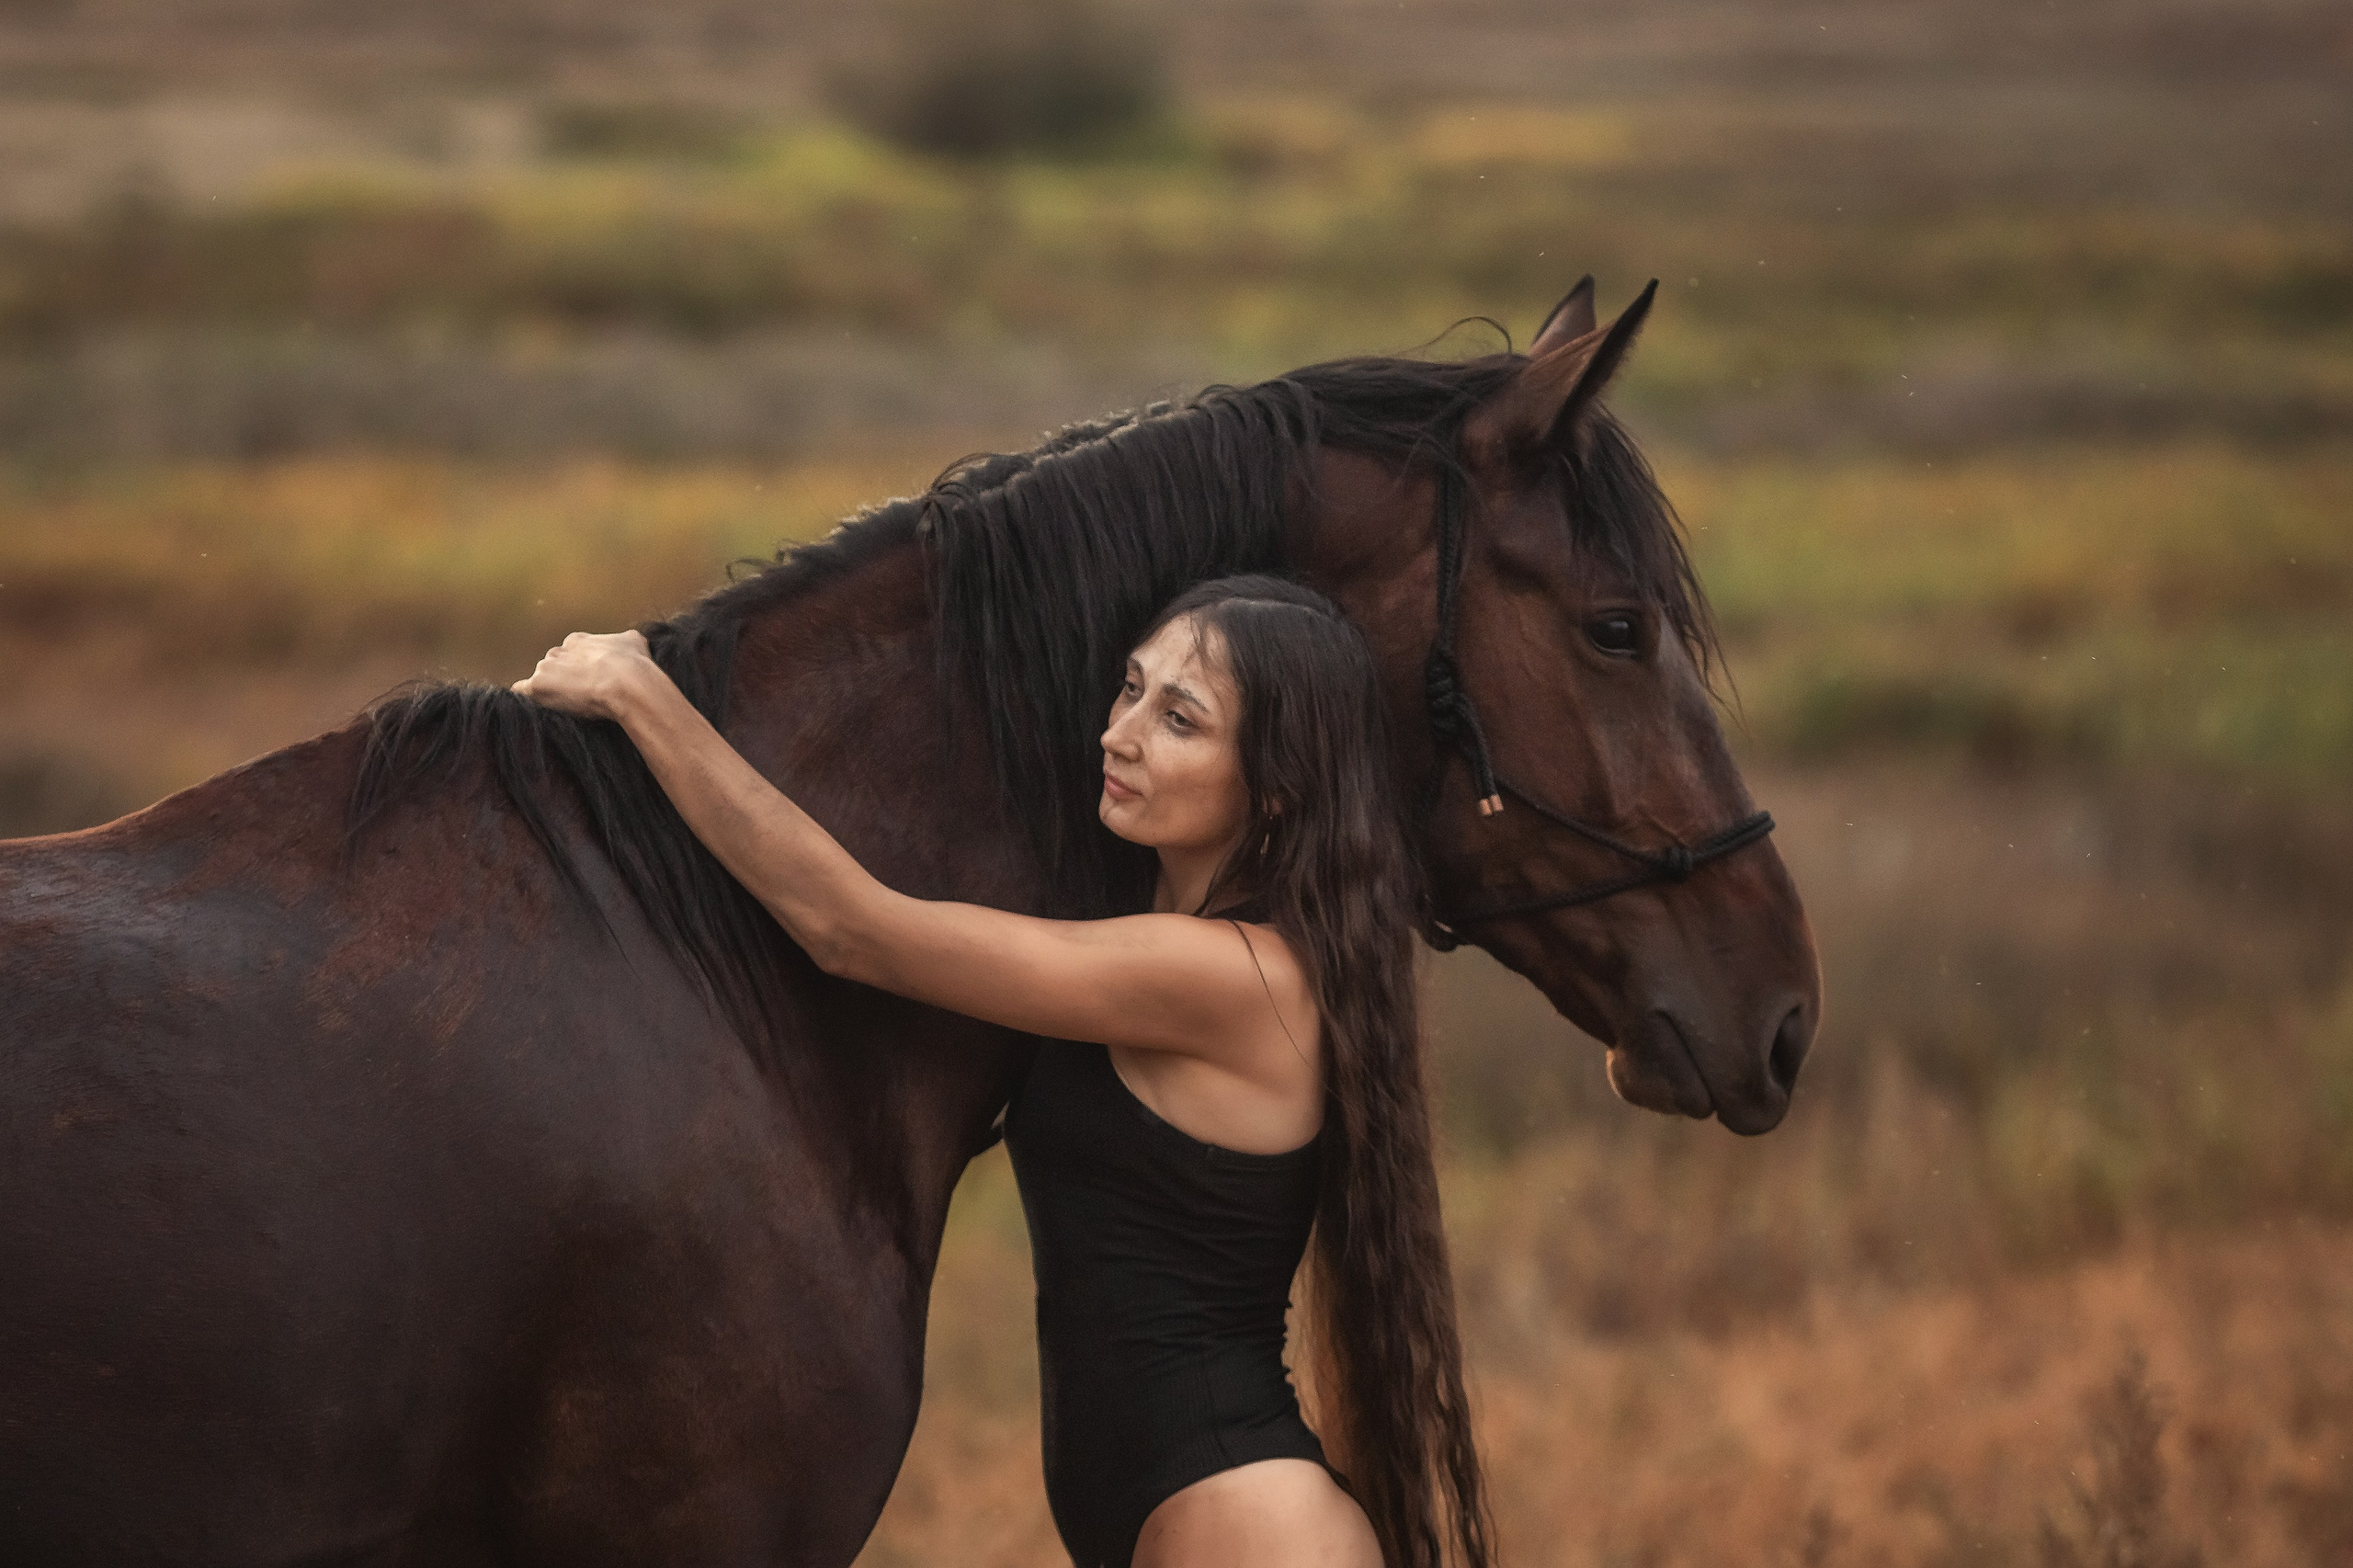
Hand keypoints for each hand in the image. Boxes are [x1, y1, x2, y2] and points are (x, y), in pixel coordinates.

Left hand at [511, 629, 655, 721]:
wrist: (628, 684)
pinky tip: (534, 707)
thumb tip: (630, 643)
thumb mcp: (634, 642)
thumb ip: (624, 642)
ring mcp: (546, 668)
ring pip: (541, 680)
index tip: (589, 683)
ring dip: (549, 692)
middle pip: (553, 667)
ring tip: (568, 709)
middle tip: (580, 698)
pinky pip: (521, 692)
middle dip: (563, 681)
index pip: (569, 655)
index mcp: (578, 641)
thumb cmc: (634, 665)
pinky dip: (525, 699)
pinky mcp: (538, 686)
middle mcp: (559, 651)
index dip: (579, 671)